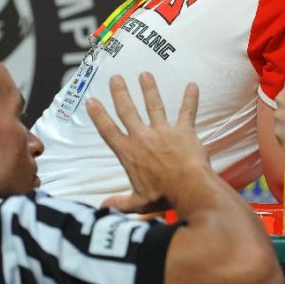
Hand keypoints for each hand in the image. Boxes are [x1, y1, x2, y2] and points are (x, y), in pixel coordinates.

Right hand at [86, 72, 206, 212]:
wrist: (188, 188)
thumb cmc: (163, 196)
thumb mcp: (137, 203)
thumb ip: (119, 203)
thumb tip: (102, 210)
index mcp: (128, 153)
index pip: (108, 130)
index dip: (98, 115)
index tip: (91, 100)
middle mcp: (143, 137)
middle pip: (128, 111)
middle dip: (120, 93)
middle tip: (115, 77)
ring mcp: (163, 131)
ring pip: (154, 105)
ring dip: (149, 88)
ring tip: (145, 74)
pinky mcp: (183, 130)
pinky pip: (187, 110)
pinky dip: (191, 97)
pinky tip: (193, 85)